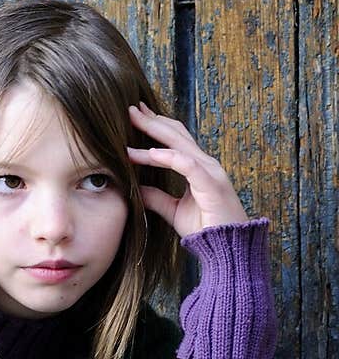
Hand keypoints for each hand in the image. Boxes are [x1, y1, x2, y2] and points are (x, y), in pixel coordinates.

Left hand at [126, 102, 248, 235]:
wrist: (228, 250)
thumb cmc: (206, 229)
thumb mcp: (173, 210)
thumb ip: (156, 197)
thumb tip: (135, 188)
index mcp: (199, 168)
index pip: (176, 140)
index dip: (156, 126)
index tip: (135, 116)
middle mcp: (206, 165)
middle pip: (177, 134)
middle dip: (153, 120)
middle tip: (131, 108)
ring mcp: (211, 172)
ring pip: (180, 144)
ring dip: (155, 131)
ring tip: (134, 121)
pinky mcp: (212, 185)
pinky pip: (187, 165)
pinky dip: (167, 156)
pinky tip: (148, 153)